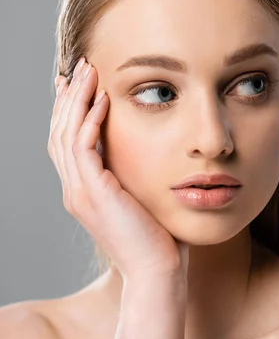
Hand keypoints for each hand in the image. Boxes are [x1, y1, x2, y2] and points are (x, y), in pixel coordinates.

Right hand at [48, 58, 187, 283]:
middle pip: (59, 133)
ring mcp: (80, 193)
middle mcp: (75, 191)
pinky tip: (103, 98)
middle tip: (82, 66)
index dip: (69, 111)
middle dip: (69, 97)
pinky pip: (83, 147)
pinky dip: (89, 119)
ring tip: (90, 70)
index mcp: (83, 192)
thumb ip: (132, 175)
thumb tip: (143, 152)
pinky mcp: (94, 194)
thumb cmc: (158, 238)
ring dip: (77, 99)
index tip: (80, 83)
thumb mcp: (140, 200)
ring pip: (65, 134)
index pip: (66, 143)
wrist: (158, 272)